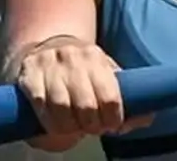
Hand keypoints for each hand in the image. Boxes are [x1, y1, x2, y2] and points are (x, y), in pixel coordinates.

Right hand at [9, 35, 135, 149]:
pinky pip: (41, 106)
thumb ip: (127, 98)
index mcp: (96, 57)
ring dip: (70, 127)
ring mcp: (49, 66)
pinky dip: (50, 122)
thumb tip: (147, 118)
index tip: (112, 126)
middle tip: (92, 129)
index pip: (110, 96)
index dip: (113, 119)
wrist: (46, 47)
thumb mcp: (106, 75)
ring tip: (74, 128)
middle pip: (87, 105)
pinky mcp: (29, 76)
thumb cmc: (83, 70)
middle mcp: (73, 58)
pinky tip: (56, 125)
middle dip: (92, 126)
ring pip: (62, 107)